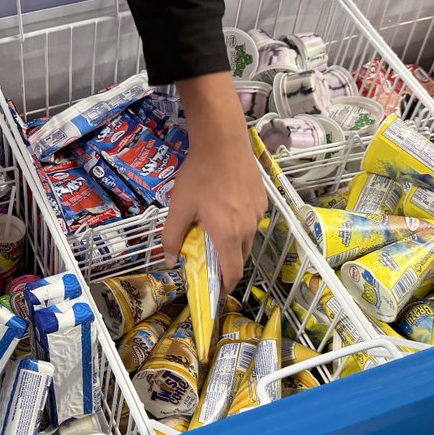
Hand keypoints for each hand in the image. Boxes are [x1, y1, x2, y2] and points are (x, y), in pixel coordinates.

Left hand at [163, 72, 267, 293]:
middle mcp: (248, 227)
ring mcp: (258, 212)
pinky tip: (226, 208)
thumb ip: (172, 237)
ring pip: (247, 238)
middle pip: (241, 256)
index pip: (233, 272)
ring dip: (233, 242)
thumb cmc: (199, 176)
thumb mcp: (179, 207)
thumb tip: (170, 261)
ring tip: (215, 230)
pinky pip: (252, 220)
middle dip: (227, 263)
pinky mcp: (262, 199)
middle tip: (209, 259)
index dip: (226, 286)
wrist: (223, 142)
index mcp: (228, 234)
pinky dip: (240, 224)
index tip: (218, 292)